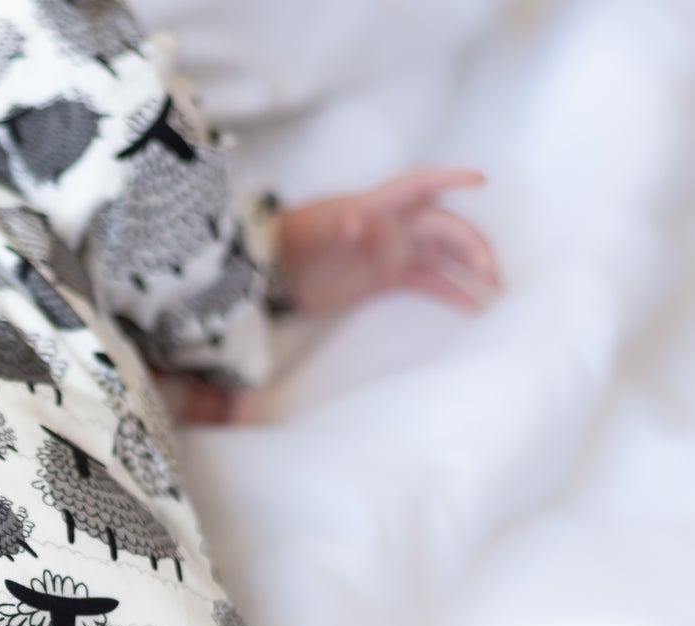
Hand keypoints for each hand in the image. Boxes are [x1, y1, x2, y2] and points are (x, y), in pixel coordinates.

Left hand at [275, 166, 500, 314]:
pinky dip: (450, 290)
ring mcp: (392, 252)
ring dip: (470, 266)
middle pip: (444, 227)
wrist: (273, 274)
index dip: (449, 180)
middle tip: (491, 271)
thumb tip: (355, 221)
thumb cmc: (291, 244)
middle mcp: (393, 226)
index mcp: (378, 206)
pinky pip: (427, 281)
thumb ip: (333, 227)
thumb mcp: (310, 235)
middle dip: (471, 244)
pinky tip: (472, 305)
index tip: (481, 181)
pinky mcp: (386, 278)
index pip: (420, 185)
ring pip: (443, 254)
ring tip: (494, 285)